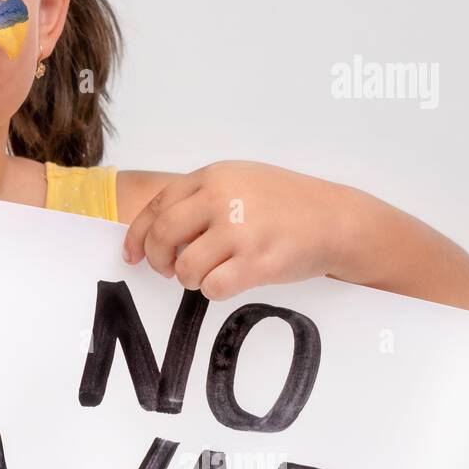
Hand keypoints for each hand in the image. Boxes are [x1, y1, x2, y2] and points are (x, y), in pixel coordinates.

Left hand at [122, 160, 356, 299]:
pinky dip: (213, 291)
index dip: (137, 235)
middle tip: (167, 269)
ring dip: (189, 279)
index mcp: (214, 177)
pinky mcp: (258, 261)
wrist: (336, 219)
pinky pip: (213, 287)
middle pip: (162, 235)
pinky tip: (227, 282)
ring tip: (207, 275)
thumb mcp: (240, 181)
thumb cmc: (286, 204)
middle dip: (158, 259)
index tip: (132, 254)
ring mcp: (241, 230)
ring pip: (185, 267)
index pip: (157, 207)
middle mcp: (223, 198)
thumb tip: (155, 230)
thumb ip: (200, 198)